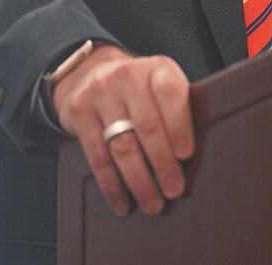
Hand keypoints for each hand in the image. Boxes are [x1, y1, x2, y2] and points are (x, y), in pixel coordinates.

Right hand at [51, 46, 194, 215]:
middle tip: (174, 190)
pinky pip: (97, 156)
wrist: (92, 72)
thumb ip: (178, 109)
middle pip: (147, 126)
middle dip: (162, 164)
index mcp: (158, 68)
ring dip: (139, 181)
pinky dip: (112, 184)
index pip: (170, 93)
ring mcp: (101, 93)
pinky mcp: (79, 112)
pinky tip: (123, 202)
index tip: (185, 155)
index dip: (178, 125)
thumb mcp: (162, 85)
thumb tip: (191, 159)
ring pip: (122, 145)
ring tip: (153, 203)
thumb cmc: (142, 89)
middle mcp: (128, 76)